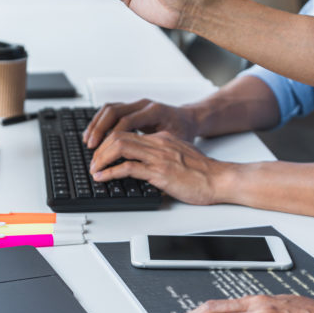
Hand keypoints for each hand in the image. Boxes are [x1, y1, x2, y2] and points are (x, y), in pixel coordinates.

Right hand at [83, 99, 197, 148]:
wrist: (190, 119)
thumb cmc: (184, 133)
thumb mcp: (175, 143)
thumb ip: (157, 150)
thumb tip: (142, 166)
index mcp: (155, 112)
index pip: (126, 122)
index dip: (112, 138)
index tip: (103, 152)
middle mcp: (144, 104)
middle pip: (113, 112)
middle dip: (99, 130)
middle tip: (91, 147)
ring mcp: (137, 104)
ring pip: (109, 109)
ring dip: (96, 125)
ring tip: (88, 141)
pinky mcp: (132, 107)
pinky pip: (111, 110)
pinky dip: (100, 121)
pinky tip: (94, 134)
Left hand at [89, 130, 227, 204]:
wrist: (220, 179)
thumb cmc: (204, 173)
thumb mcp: (179, 158)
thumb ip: (162, 158)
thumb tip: (145, 169)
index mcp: (162, 139)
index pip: (127, 133)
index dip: (109, 142)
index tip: (100, 153)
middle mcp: (158, 143)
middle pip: (118, 135)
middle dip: (100, 148)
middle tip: (93, 161)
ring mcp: (158, 157)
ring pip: (119, 147)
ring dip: (101, 159)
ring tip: (94, 169)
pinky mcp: (159, 172)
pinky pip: (128, 168)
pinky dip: (110, 173)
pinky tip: (103, 178)